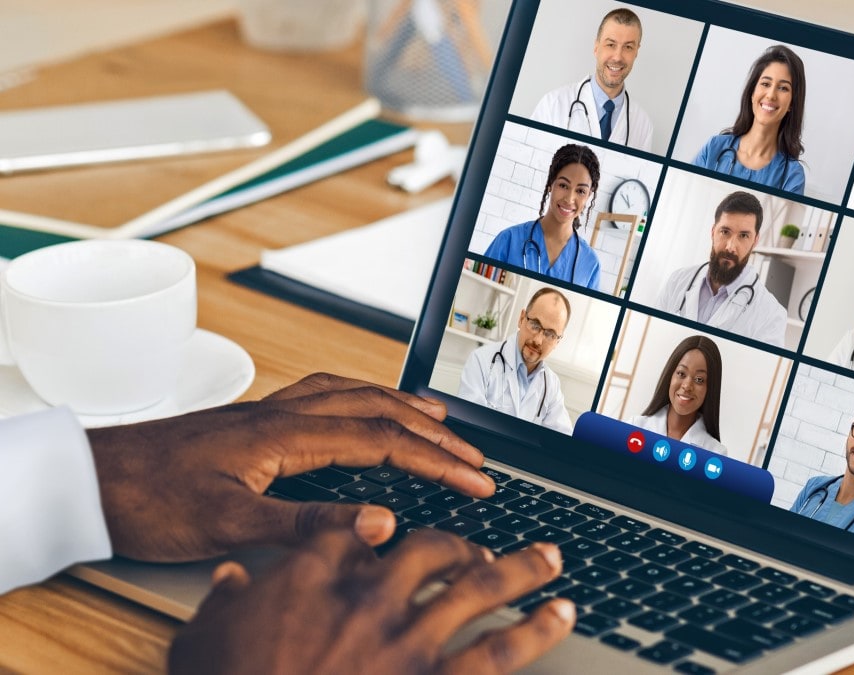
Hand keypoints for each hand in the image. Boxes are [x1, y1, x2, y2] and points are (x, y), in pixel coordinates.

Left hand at [87, 372, 493, 560]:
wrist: (91, 479)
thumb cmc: (148, 499)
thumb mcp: (230, 524)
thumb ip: (308, 524)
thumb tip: (380, 522)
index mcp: (286, 433)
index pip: (384, 440)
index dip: (438, 461)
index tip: (476, 481)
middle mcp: (283, 413)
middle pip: (379, 409)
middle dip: (436, 433)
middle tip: (476, 456)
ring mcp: (268, 412)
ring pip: (354, 394)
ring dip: (403, 406)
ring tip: (438, 417)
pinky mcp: (253, 421)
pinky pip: (324, 394)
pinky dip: (361, 397)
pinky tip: (360, 407)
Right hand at [169, 530, 574, 674]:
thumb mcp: (203, 642)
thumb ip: (223, 603)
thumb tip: (228, 580)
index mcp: (313, 576)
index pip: (354, 532)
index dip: (375, 530)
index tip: (389, 531)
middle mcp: (370, 595)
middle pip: (428, 548)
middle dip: (459, 545)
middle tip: (479, 550)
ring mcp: (407, 637)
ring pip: (478, 585)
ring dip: (521, 569)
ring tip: (550, 558)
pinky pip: (499, 649)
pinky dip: (537, 629)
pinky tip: (562, 613)